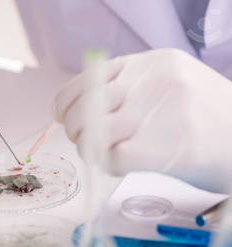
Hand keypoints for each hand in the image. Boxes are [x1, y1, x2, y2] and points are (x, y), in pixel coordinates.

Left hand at [55, 48, 231, 191]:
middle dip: (75, 129)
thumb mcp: (169, 84)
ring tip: (104, 154)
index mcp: (152, 62)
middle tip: (84, 141)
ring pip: (95, 132)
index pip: (88, 79)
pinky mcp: (167, 146)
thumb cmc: (203, 117)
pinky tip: (122, 164)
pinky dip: (108, 164)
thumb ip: (129, 88)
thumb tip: (78, 109)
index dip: (67, 102)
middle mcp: (155, 79)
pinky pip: (114, 157)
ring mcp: (162, 110)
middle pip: (87, 106)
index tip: (63, 117)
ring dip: (90, 149)